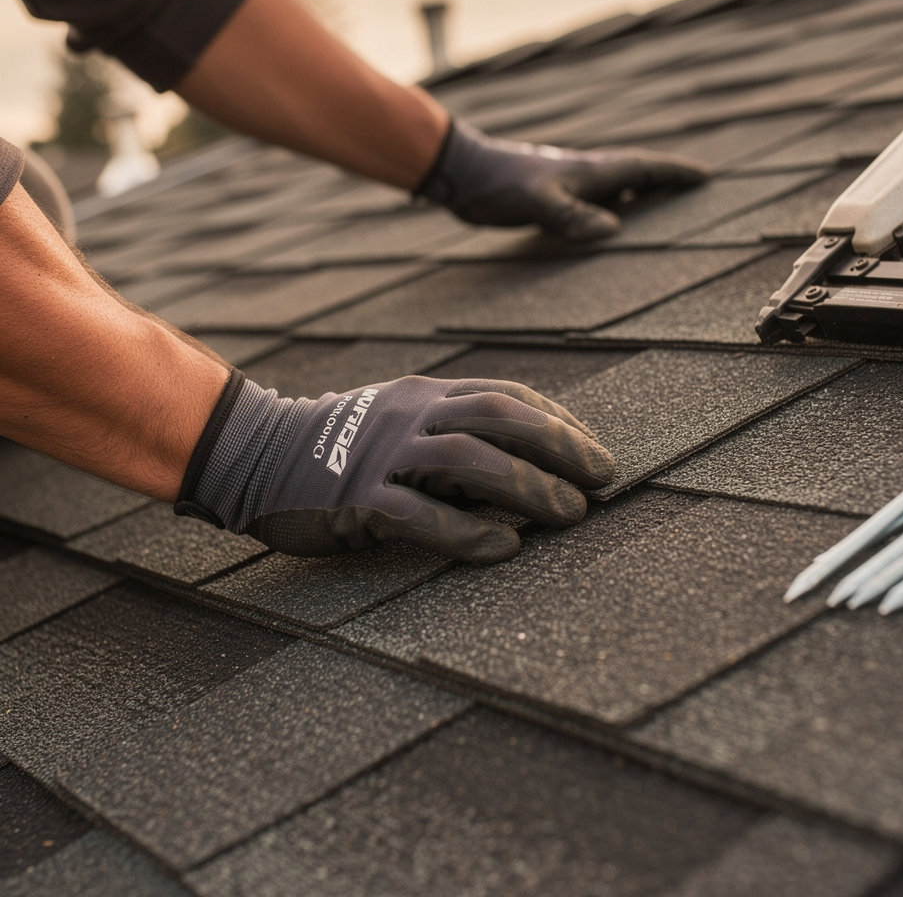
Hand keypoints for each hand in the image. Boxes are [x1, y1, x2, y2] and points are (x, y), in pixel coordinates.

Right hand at [175, 372, 615, 563]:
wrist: (258, 451)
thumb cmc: (344, 444)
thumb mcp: (402, 420)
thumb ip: (453, 432)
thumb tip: (527, 465)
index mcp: (427, 394)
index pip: (508, 396)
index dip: (560, 423)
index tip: (597, 454)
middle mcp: (411, 415)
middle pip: (499, 417)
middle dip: (560, 446)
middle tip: (603, 479)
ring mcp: (384, 455)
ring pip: (468, 460)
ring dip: (528, 487)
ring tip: (571, 513)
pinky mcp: (357, 500)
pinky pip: (420, 514)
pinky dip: (468, 532)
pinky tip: (506, 548)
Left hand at [417, 119, 708, 241]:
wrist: (463, 174)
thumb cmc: (499, 185)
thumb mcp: (538, 203)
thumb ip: (573, 216)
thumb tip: (613, 230)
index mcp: (590, 171)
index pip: (643, 167)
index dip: (674, 173)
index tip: (704, 176)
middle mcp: (584, 173)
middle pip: (636, 173)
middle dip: (665, 179)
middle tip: (692, 186)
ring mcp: (568, 182)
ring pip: (615, 185)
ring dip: (640, 191)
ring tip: (661, 203)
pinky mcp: (551, 194)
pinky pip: (594, 199)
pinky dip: (611, 205)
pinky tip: (608, 218)